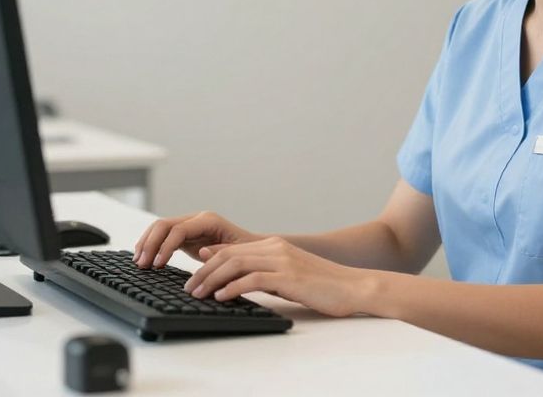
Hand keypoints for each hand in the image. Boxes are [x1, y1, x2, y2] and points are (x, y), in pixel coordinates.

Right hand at [134, 211, 259, 267]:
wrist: (253, 250)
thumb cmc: (248, 253)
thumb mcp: (238, 254)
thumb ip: (220, 252)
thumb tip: (202, 253)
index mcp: (209, 221)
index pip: (178, 229)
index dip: (165, 247)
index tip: (157, 265)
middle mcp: (196, 219)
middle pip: (164, 225)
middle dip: (150, 244)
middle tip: (141, 265)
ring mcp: (190, 225)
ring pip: (160, 228)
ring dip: (146, 244)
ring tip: (138, 262)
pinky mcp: (185, 235)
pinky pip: (163, 236)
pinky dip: (151, 246)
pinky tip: (144, 258)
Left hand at [182, 236, 371, 317]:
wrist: (353, 287)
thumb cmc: (322, 286)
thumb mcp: (288, 275)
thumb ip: (263, 271)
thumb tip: (235, 276)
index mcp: (274, 245)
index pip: (232, 249)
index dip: (208, 261)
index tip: (192, 275)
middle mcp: (275, 248)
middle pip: (228, 255)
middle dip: (203, 272)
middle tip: (189, 288)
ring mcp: (282, 261)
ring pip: (235, 264)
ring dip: (212, 280)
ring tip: (198, 294)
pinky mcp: (288, 277)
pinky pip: (252, 279)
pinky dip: (232, 287)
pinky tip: (221, 297)